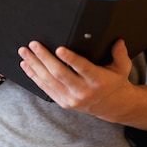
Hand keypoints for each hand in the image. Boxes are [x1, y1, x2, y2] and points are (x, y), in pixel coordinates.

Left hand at [18, 38, 133, 121]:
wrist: (112, 106)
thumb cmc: (114, 81)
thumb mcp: (122, 67)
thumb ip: (120, 54)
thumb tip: (118, 41)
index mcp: (98, 81)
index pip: (82, 68)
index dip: (70, 59)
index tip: (59, 48)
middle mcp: (83, 92)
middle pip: (60, 73)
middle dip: (44, 57)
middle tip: (34, 44)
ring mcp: (71, 99)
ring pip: (49, 81)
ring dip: (34, 65)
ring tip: (24, 52)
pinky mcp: (63, 103)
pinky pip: (45, 88)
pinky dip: (34, 76)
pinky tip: (26, 65)